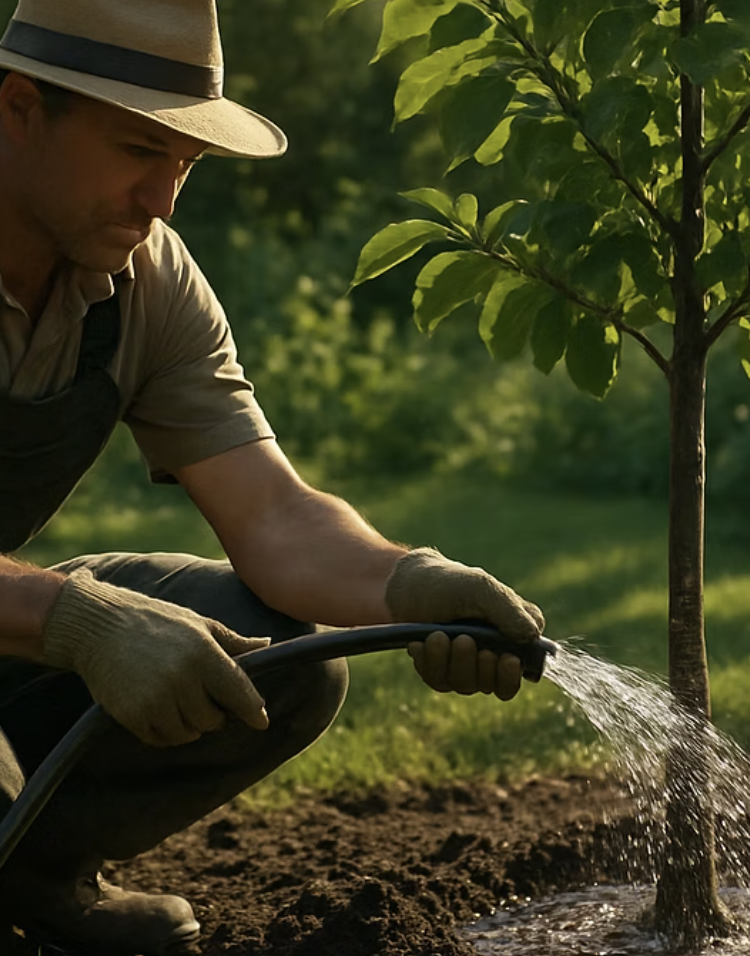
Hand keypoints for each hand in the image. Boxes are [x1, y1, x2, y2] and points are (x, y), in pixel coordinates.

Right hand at [42, 570, 269, 746]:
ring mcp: (156, 698)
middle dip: (211, 713)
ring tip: (173, 697)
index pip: (238, 691)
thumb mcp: (198, 624)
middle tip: (197, 694)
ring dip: (187, 724)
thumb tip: (267, 645)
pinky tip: (155, 706)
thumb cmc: (155, 622)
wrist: (99, 626)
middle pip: (213, 720)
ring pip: (188, 733)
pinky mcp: (133, 714)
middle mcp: (182, 677)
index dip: (253, 710)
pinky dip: (163, 730)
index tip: (261, 722)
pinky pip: (161, 739)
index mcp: (203, 652)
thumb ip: (233, 642)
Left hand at [386, 547, 543, 695]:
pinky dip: (430, 663)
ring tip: (437, 635)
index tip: (504, 658)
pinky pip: (439, 681)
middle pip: (493, 685)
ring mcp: (466, 664)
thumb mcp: (481, 589)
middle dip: (476, 665)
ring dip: (451, 662)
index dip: (512, 675)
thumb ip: (510, 611)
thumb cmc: (450, 582)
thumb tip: (532, 636)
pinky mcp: (441, 669)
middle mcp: (492, 653)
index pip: (522, 671)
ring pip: (466, 685)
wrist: (410, 584)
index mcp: (513, 634)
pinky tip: (421, 643)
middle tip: (463, 639)